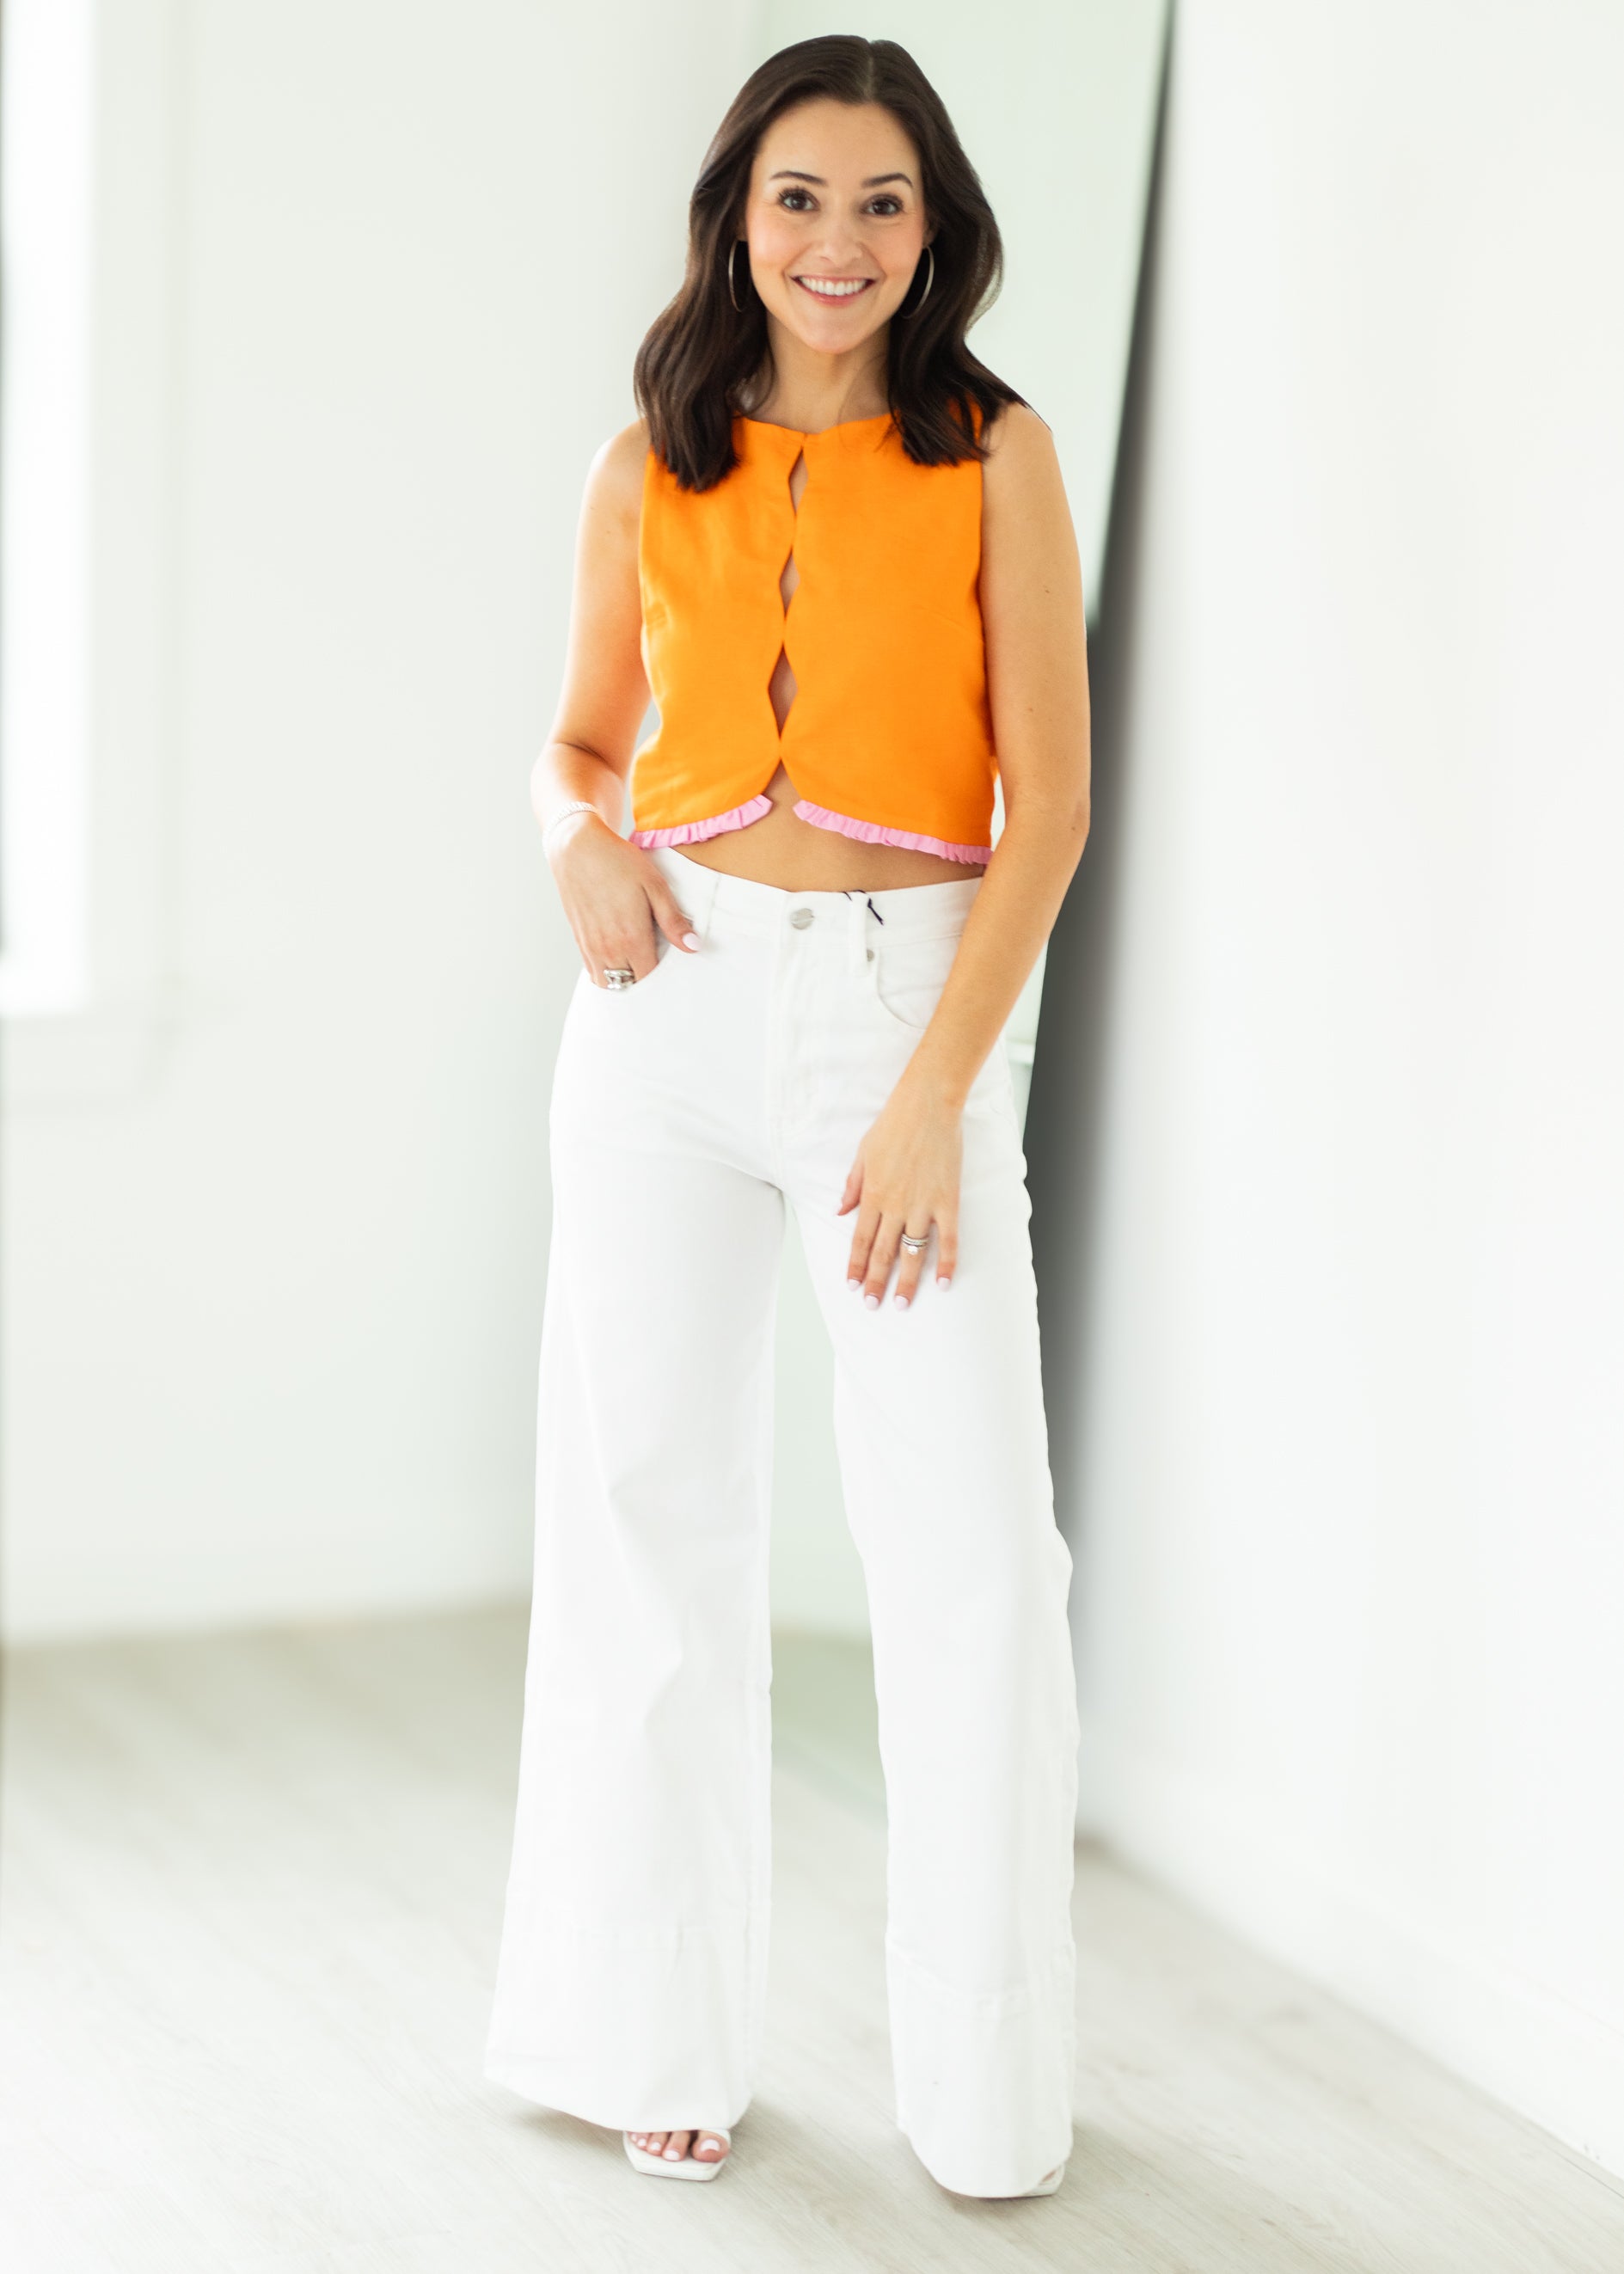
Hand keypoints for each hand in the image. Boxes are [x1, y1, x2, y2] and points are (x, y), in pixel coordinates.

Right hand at [548, 811, 699, 985]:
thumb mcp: (654, 886)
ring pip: (610, 984)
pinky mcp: (580, 942)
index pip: (652, 978)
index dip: (665, 978)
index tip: (675, 971)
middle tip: (660, 969)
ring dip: (625, 981)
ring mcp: (591, 947)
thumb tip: (693, 947)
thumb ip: (673, 921)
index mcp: (631, 938)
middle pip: (631, 985)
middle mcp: (608, 949)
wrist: (577, 848)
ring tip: (640, 967)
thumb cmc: (619, 862)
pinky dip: (608, 974)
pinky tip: (621, 960)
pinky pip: (594, 973)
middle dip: (646, 983)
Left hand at [836, 1078, 961, 1307]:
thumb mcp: (863, 1153)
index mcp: (872, 1194)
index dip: (856, 1266)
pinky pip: (948, 1239)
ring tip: (901, 1305)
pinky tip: (943, 1283)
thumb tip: (840, 1211)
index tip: (852, 1287)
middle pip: (883, 1252)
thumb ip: (852, 1185)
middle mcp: (895, 1205)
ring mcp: (923, 1205)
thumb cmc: (893, 1124)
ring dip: (906, 1281)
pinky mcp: (948, 1200)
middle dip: (875, 1282)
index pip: (860, 1239)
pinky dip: (946, 1263)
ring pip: (912, 1252)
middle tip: (872, 1306)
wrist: (927, 1105)